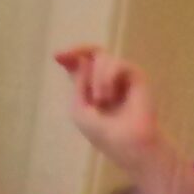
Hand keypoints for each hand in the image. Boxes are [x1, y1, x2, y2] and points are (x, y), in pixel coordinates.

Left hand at [55, 45, 166, 169]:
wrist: (126, 142)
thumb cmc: (102, 132)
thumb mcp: (79, 109)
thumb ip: (78, 83)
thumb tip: (84, 60)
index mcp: (91, 88)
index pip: (81, 65)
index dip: (70, 57)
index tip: (56, 56)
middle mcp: (106, 78)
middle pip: (93, 53)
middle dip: (78, 51)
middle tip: (65, 56)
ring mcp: (122, 76)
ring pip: (102, 58)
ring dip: (96, 78)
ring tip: (101, 100)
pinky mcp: (136, 75)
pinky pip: (117, 64)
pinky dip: (108, 79)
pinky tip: (109, 96)